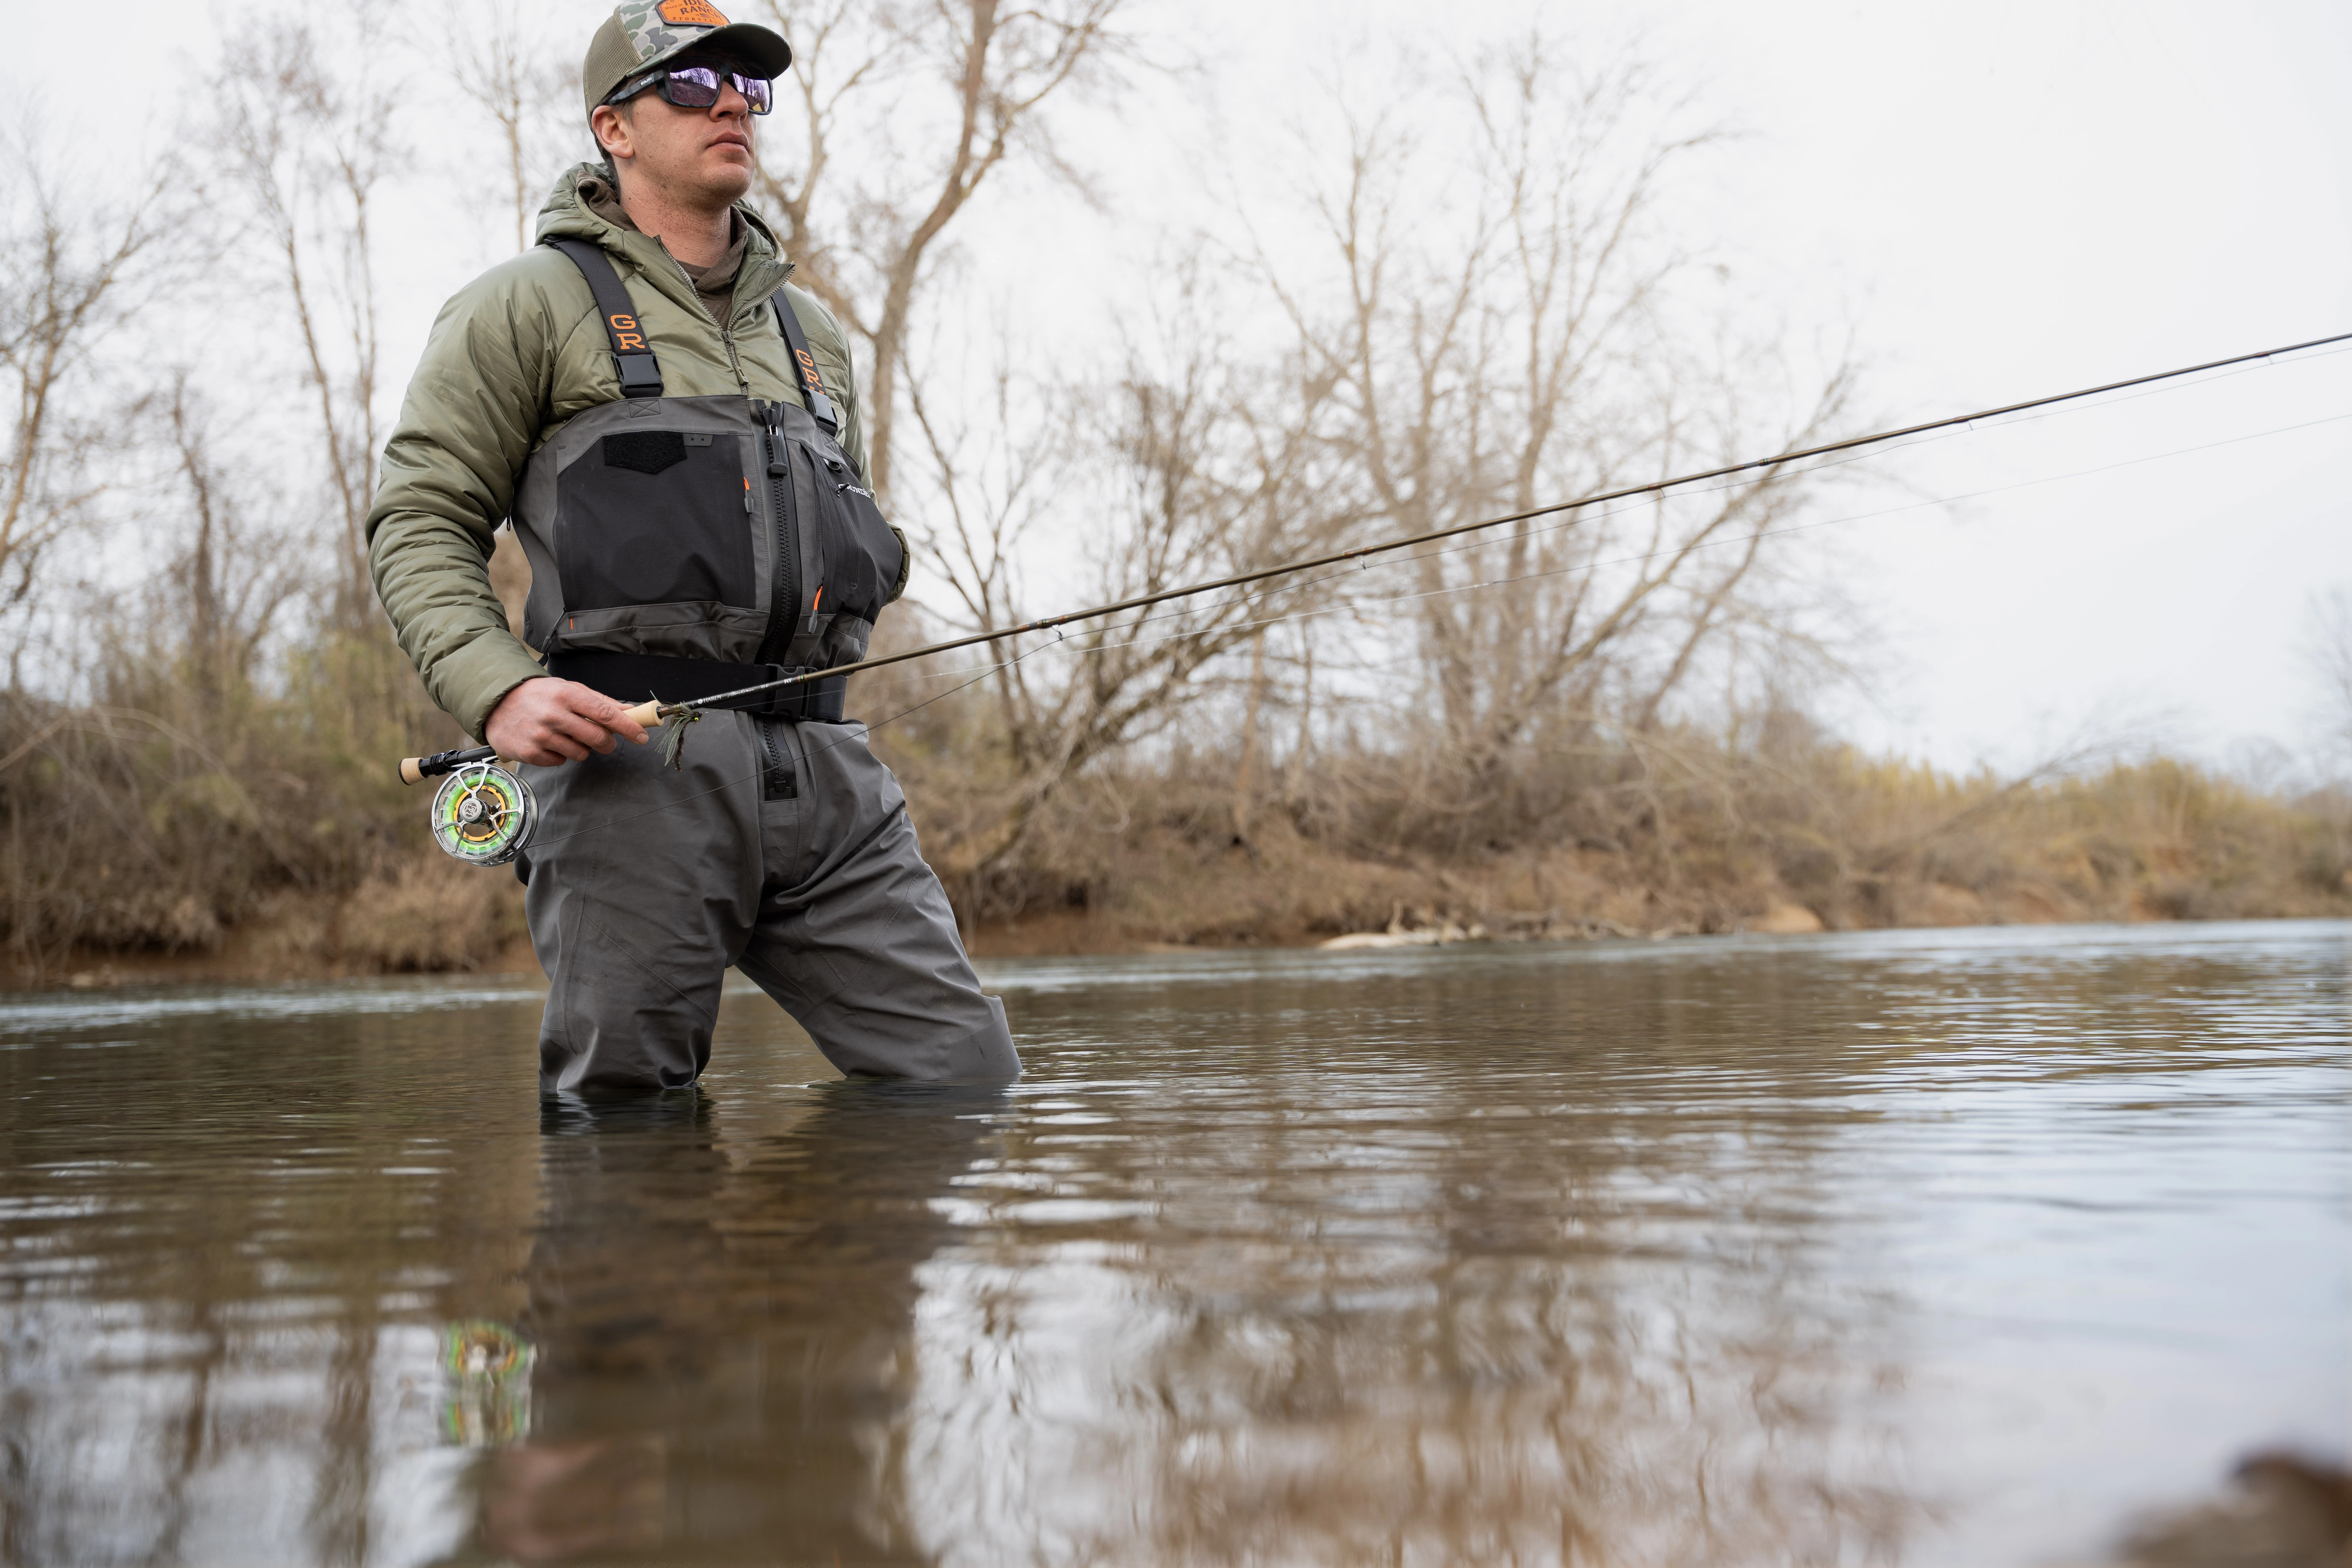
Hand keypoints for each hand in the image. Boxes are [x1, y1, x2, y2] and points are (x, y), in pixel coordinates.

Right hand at [484, 678, 650, 765]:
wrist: (498, 702)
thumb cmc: (540, 695)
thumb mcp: (570, 690)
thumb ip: (601, 702)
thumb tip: (631, 712)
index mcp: (566, 695)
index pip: (606, 714)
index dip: (628, 727)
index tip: (642, 737)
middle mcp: (553, 715)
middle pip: (597, 738)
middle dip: (607, 743)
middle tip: (603, 740)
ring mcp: (540, 736)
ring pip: (581, 754)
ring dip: (581, 748)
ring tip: (567, 735)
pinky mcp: (530, 753)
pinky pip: (560, 761)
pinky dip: (560, 755)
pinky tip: (550, 742)